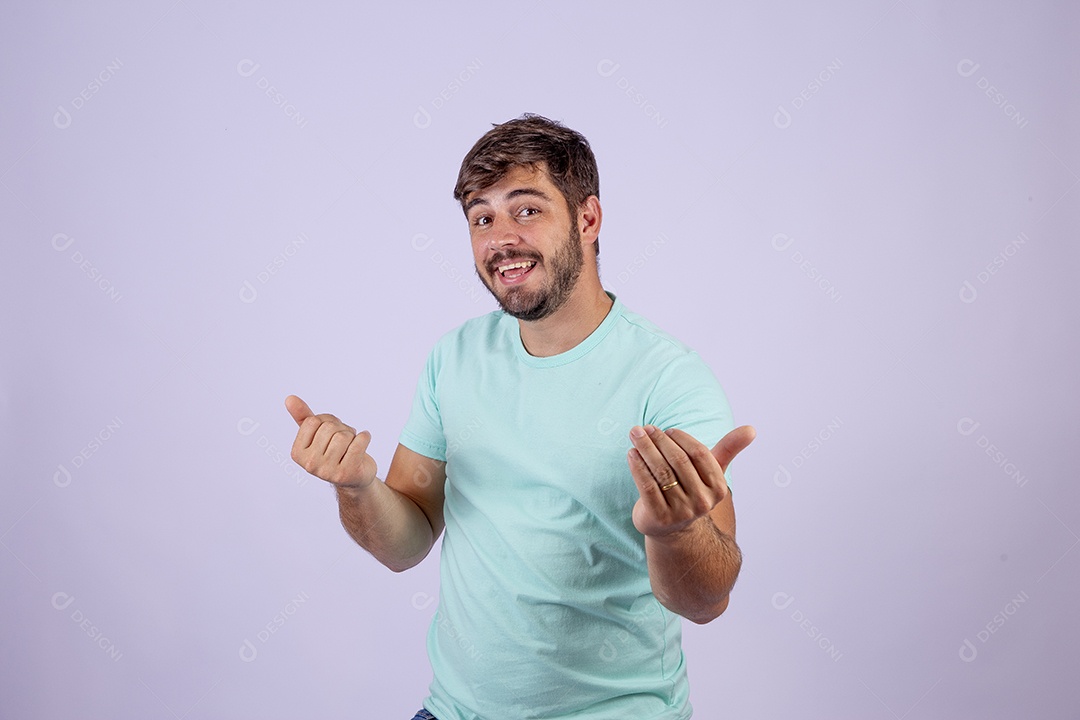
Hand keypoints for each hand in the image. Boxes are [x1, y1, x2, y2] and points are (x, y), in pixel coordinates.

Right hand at [285, 395, 377, 489]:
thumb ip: (302, 417)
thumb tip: (289, 398)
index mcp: (297, 453)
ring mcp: (327, 471)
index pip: (313, 420)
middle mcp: (309, 464)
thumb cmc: (334, 452)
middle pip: (329, 427)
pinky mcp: (347, 473)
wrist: (354, 477)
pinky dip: (365, 436)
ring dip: (352, 435)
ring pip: (344, 435)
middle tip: (344, 440)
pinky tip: (363, 442)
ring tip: (351, 445)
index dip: (327, 420)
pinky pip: (359, 442)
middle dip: (341, 428)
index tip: (331, 432)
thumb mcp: (316, 434)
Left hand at [627, 424, 755, 537]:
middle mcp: (702, 502)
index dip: (681, 438)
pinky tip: (631, 453)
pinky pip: (647, 486)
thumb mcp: (711, 471)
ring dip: (645, 449)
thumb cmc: (692, 489)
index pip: (699, 454)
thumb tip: (752, 429)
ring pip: (661, 472)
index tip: (667, 430)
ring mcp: (681, 511)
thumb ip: (729, 449)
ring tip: (635, 435)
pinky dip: (637, 467)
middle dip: (659, 441)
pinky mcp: (659, 517)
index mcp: (718, 488)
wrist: (673, 528)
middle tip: (644, 428)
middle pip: (678, 461)